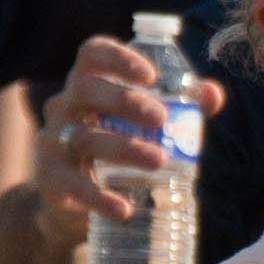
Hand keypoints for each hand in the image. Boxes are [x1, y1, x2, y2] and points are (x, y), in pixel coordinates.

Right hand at [32, 35, 225, 238]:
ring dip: (124, 148)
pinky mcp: (51, 180)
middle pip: (85, 89)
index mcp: (88, 83)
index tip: (151, 75)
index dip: (118, 58)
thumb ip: (181, 106)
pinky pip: (72, 186)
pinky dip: (99, 198)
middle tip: (162, 118)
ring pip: (83, 138)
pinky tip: (123, 208)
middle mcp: (64, 106)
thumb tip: (212, 95)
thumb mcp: (142, 124)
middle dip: (125, 100)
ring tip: (160, 162)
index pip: (92, 54)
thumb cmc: (115, 145)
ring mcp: (53, 142)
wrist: (73, 201)